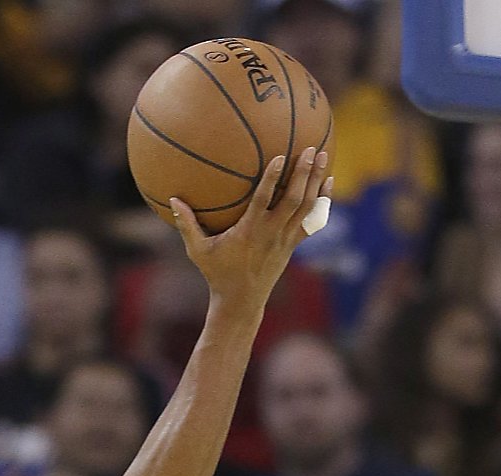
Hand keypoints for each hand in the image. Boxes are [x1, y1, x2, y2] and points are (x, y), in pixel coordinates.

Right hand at [171, 147, 331, 319]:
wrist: (241, 302)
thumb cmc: (217, 273)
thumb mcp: (198, 251)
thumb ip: (186, 225)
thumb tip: (172, 199)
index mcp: (250, 231)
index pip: (264, 201)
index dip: (273, 179)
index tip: (280, 156)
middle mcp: (272, 233)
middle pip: (293, 200)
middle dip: (303, 174)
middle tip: (309, 148)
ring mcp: (285, 240)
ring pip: (305, 207)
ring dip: (315, 181)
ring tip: (322, 155)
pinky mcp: (292, 245)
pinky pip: (311, 221)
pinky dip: (321, 201)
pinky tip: (329, 183)